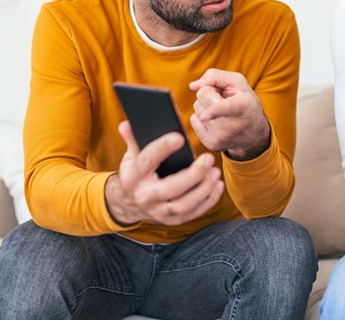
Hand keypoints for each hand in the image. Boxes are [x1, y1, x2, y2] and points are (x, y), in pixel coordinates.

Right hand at [105, 120, 224, 225]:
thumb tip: (127, 124)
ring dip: (203, 189)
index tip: (180, 137)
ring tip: (215, 172)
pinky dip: (208, 200)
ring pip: (184, 205)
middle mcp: (145, 196)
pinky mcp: (171, 220)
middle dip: (192, 175)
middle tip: (208, 159)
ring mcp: (158, 211)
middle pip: (170, 189)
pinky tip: (217, 184)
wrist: (128, 203)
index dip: (162, 148)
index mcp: (133, 176)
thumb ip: (133, 139)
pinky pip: (193, 213)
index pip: (147, 161)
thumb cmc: (135, 172)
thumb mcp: (131, 155)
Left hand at [189, 68, 269, 159]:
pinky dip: (202, 116)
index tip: (204, 116)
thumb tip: (193, 86)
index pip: (225, 108)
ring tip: (222, 111)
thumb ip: (216, 76)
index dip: (214, 111)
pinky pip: (193, 120)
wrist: (253, 131)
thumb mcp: (238, 82)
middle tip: (223, 99)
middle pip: (202, 96)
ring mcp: (220, 137)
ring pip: (197, 107)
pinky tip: (216, 120)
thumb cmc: (244, 102)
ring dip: (206, 105)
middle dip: (209, 92)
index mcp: (242, 107)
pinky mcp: (211, 143)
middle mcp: (231, 125)